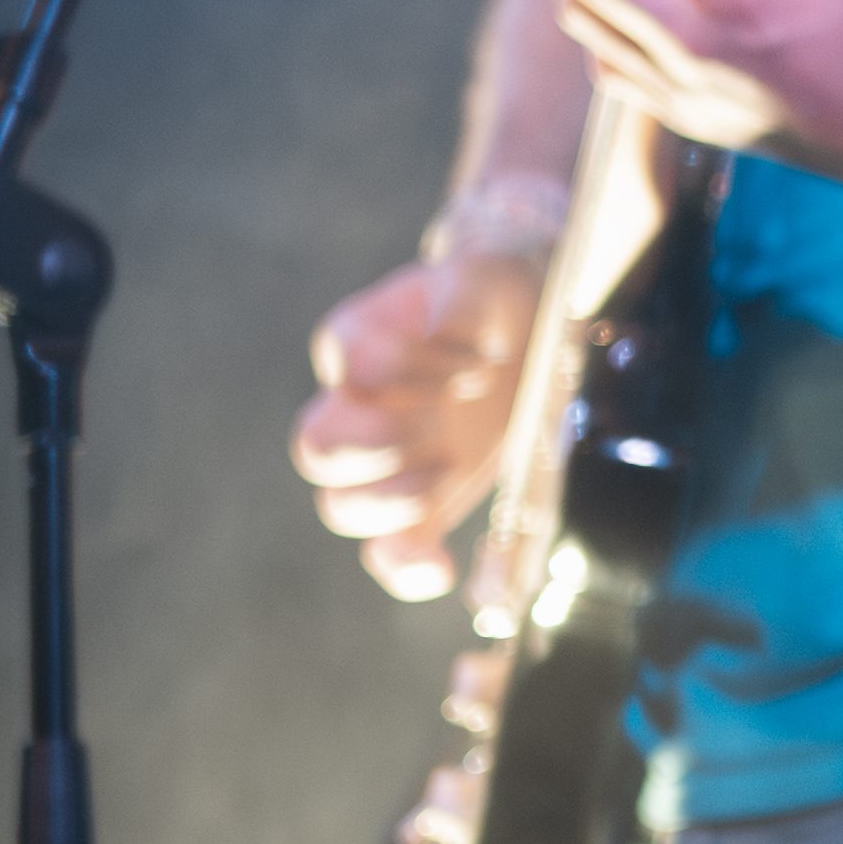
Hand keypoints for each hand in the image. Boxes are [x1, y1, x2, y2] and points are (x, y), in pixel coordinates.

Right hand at [292, 250, 536, 604]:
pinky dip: (409, 567)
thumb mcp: (489, 276)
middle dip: (382, 445)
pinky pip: (389, 552)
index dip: (409, 369)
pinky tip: (446, 567)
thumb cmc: (496, 300)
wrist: (526, 328)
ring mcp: (386, 462)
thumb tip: (444, 334)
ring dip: (392, 505)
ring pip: (339, 506)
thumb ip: (463, 296)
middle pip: (317, 448)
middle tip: (445, 425)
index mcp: (360, 342)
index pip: (355, 364)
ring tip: (451, 470)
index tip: (480, 366)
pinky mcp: (422, 502)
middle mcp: (358, 406)